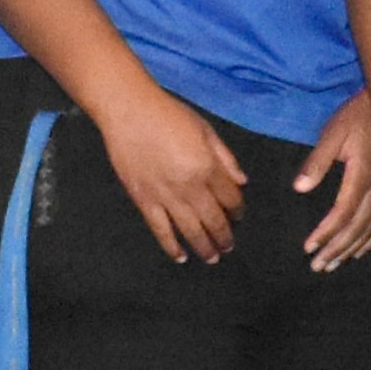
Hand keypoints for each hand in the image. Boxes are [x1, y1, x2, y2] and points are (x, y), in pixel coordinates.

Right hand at [94, 85, 247, 263]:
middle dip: (224, 235)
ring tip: (213, 257)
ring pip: (190, 230)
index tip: (239, 215)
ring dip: (204, 246)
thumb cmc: (168, 114)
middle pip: (214, 219)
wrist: (129, 112)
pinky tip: (181, 257)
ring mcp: (165, 197)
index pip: (230, 198)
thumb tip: (242, 182)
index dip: (238, 209)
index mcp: (207, 167)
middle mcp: (189, 187)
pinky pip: (160, 230)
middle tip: (229, 246)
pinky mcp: (143, 201)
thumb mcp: (206, 130)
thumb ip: (225, 158)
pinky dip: (171, 246)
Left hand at [293, 95, 370, 269]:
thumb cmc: (357, 116)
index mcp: (362, 176)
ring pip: (369, 229)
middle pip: (356, 228)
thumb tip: (300, 188)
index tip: (309, 247)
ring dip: (350, 249)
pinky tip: (360, 251)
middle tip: (317, 266)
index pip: (342, 213)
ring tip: (333, 265)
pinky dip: (370, 239)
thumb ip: (317, 162)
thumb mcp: (333, 133)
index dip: (326, 233)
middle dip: (336, 249)